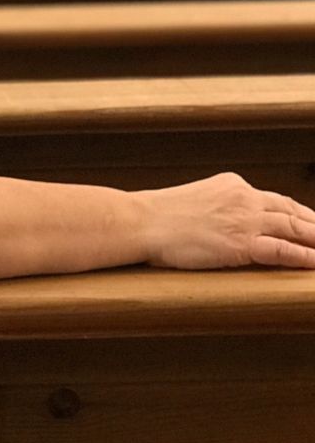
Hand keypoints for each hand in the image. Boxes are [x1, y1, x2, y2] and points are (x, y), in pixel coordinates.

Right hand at [138, 173, 314, 269]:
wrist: (144, 220)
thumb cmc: (161, 215)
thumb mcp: (197, 200)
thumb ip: (219, 207)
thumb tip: (225, 222)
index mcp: (233, 185)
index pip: (278, 200)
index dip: (302, 214)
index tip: (313, 224)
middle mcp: (245, 198)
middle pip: (293, 212)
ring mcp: (245, 220)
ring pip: (294, 229)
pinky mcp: (241, 243)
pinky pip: (282, 251)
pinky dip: (304, 257)